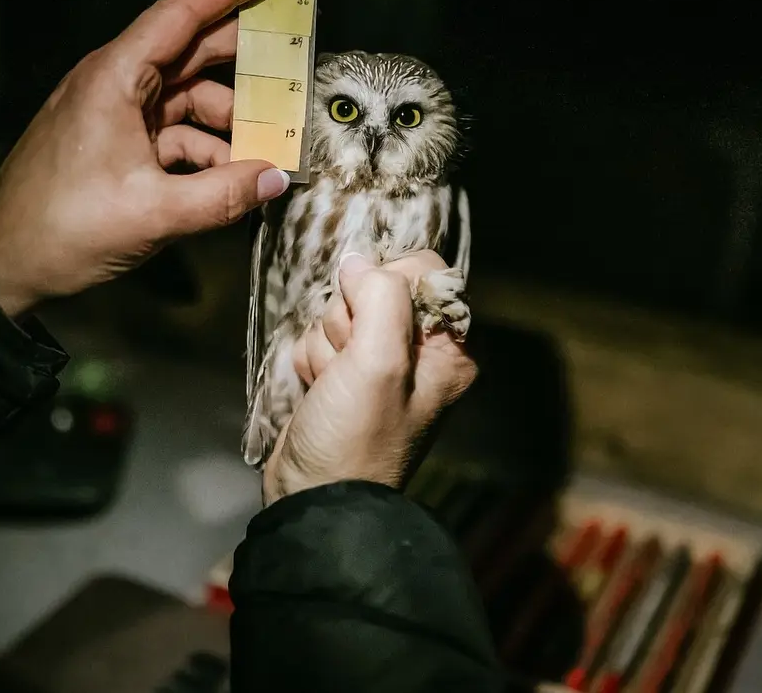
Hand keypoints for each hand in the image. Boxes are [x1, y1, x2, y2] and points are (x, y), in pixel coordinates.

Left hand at [0, 0, 289, 317]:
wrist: (4, 265)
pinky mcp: (118, 145)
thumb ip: (223, 195)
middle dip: (246, 55)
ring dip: (230, 120)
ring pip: (189, 100)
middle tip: (296, 55)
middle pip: (192, 51)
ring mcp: (117, 115)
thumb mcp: (153, 212)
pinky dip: (207, 152)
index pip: (181, 13)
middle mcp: (117, 84)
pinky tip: (234, 178)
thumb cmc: (65, 228)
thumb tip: (278, 178)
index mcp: (115, 77)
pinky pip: (176, 135)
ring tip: (272, 145)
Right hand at [263, 251, 477, 504]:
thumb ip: (381, 298)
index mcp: (449, 347)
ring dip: (327, 344)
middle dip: (349, 320)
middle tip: (350, 363)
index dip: (389, 282)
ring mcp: (378, 363)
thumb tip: (358, 262)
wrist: (315, 499)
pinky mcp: (343, 374)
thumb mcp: (380, 362)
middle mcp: (419, 352)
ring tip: (333, 383)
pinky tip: (319, 389)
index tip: (370, 318)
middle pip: (374, 288)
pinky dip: (312, 360)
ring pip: (339, 311)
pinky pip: (319, 337)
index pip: (424, 270)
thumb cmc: (357, 436)